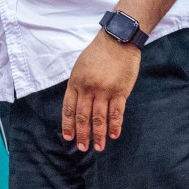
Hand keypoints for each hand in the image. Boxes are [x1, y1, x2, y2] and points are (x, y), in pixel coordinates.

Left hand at [61, 32, 142, 151]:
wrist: (117, 41)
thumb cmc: (98, 53)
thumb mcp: (80, 67)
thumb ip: (78, 85)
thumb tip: (76, 103)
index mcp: (75, 82)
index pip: (68, 108)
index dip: (68, 124)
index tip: (68, 137)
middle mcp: (88, 88)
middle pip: (82, 116)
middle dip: (81, 134)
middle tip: (82, 147)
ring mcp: (104, 90)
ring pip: (99, 118)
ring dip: (98, 135)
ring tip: (98, 147)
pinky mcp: (120, 91)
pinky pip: (116, 112)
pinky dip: (114, 126)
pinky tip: (113, 135)